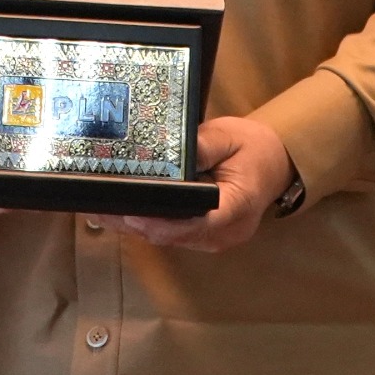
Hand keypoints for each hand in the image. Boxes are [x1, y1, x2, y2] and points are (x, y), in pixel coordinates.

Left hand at [110, 116, 296, 253]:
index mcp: (238, 206)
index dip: (165, 224)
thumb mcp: (229, 135)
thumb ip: (203, 144)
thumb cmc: (252, 148)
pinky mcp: (204, 237)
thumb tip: (169, 152)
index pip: (201, 223)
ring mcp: (216, 239)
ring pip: (170, 239)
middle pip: (177, 235)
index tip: (135, 216)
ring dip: (138, 227)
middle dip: (139, 224)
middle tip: (102, 210)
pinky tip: (120, 213)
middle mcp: (226, 232)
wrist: (273, 163)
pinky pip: (173, 234)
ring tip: (101, 211)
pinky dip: (148, 225)